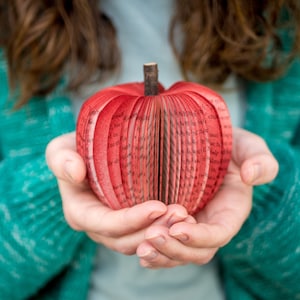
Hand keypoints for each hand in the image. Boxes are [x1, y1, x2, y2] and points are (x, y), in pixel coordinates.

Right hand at [46, 133, 190, 253]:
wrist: (88, 154)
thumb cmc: (76, 150)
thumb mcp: (61, 148)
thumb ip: (61, 158)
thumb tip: (75, 170)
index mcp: (80, 213)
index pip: (107, 225)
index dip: (131, 220)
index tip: (158, 206)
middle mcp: (97, 228)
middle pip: (127, 240)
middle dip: (154, 230)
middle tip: (181, 214)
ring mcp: (115, 229)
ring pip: (140, 242)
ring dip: (164, 234)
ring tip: (186, 217)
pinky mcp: (129, 225)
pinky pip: (148, 236)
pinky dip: (165, 232)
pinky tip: (185, 220)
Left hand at [135, 128, 278, 267]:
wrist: (206, 143)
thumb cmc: (227, 145)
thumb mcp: (247, 146)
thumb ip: (260, 160)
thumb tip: (251, 176)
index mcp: (230, 211)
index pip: (219, 234)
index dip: (200, 237)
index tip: (177, 228)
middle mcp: (211, 224)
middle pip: (197, 251)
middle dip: (175, 249)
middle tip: (152, 236)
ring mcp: (192, 226)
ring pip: (180, 254)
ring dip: (161, 254)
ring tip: (142, 247)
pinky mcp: (174, 223)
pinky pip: (167, 246)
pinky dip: (155, 253)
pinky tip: (140, 249)